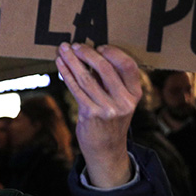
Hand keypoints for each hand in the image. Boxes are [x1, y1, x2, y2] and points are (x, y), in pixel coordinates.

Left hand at [55, 42, 141, 187]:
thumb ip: (111, 81)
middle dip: (87, 53)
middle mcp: (124, 101)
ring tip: (62, 50)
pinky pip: (76, 89)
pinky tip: (60, 64)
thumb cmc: (111, 120)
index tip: (100, 46)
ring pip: (86, 78)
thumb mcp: (121, 102)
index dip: (114, 53)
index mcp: (135, 94)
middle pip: (105, 69)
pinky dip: (66, 74)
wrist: (107, 150)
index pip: (128, 66)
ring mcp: (107, 109)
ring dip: (72, 61)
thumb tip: (91, 54)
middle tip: (75, 45)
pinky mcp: (90, 114)